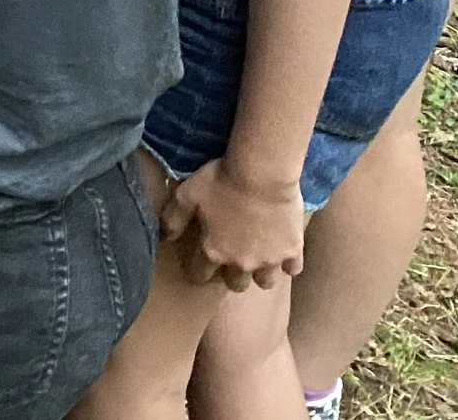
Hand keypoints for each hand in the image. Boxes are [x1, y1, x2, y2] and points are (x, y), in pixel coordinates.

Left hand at [160, 158, 305, 291]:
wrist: (261, 174)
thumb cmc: (220, 181)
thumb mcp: (186, 195)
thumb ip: (173, 218)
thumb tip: (164, 237)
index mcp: (214, 251)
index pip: (200, 274)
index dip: (198, 271)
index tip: (199, 266)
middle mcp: (242, 262)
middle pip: (236, 284)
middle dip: (232, 276)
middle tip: (233, 260)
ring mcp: (270, 259)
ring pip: (266, 281)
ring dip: (261, 273)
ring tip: (260, 259)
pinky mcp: (293, 250)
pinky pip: (293, 269)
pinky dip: (288, 263)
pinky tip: (284, 253)